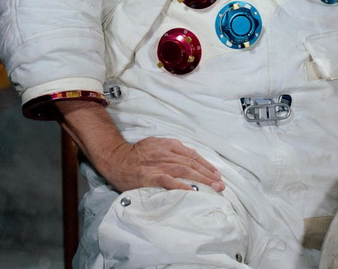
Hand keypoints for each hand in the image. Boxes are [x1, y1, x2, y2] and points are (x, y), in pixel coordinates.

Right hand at [102, 136, 225, 192]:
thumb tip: (188, 159)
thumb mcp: (156, 144)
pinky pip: (170, 182)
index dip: (206, 164)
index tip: (216, 173)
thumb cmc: (137, 154)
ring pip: (186, 172)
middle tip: (221, 184)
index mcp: (169, 144)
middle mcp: (167, 153)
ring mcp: (160, 165)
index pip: (192, 155)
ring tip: (214, 188)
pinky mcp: (152, 176)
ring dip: (202, 180)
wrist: (117, 159)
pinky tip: (193, 192)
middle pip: (192, 164)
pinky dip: (183, 187)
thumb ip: (171, 150)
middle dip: (209, 174)